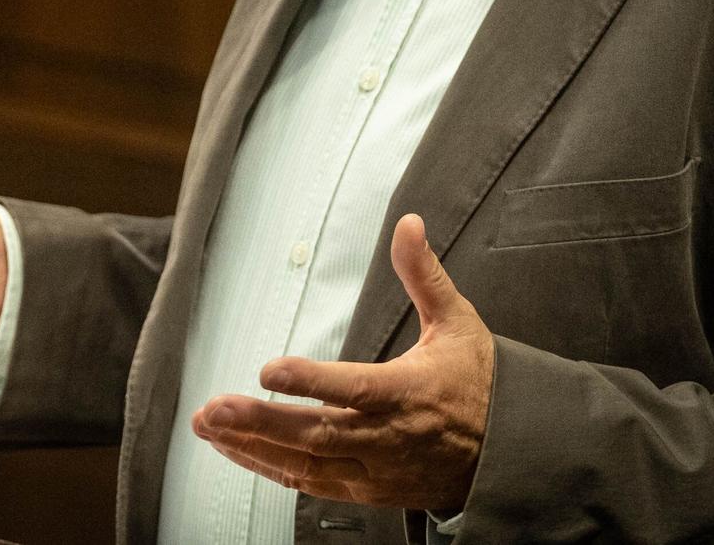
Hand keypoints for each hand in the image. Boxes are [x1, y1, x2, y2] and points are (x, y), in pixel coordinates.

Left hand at [190, 214, 493, 513]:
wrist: (506, 455)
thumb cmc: (477, 382)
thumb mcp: (457, 322)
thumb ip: (424, 274)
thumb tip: (408, 223)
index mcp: (410, 392)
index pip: (356, 388)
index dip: (311, 382)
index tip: (268, 368)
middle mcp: (389, 437)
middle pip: (318, 434)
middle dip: (260, 422)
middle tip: (212, 409)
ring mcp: (376, 470)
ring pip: (307, 465)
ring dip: (252, 448)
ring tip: (207, 427)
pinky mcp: (367, 489)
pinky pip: (311, 485)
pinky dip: (270, 469)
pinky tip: (236, 450)